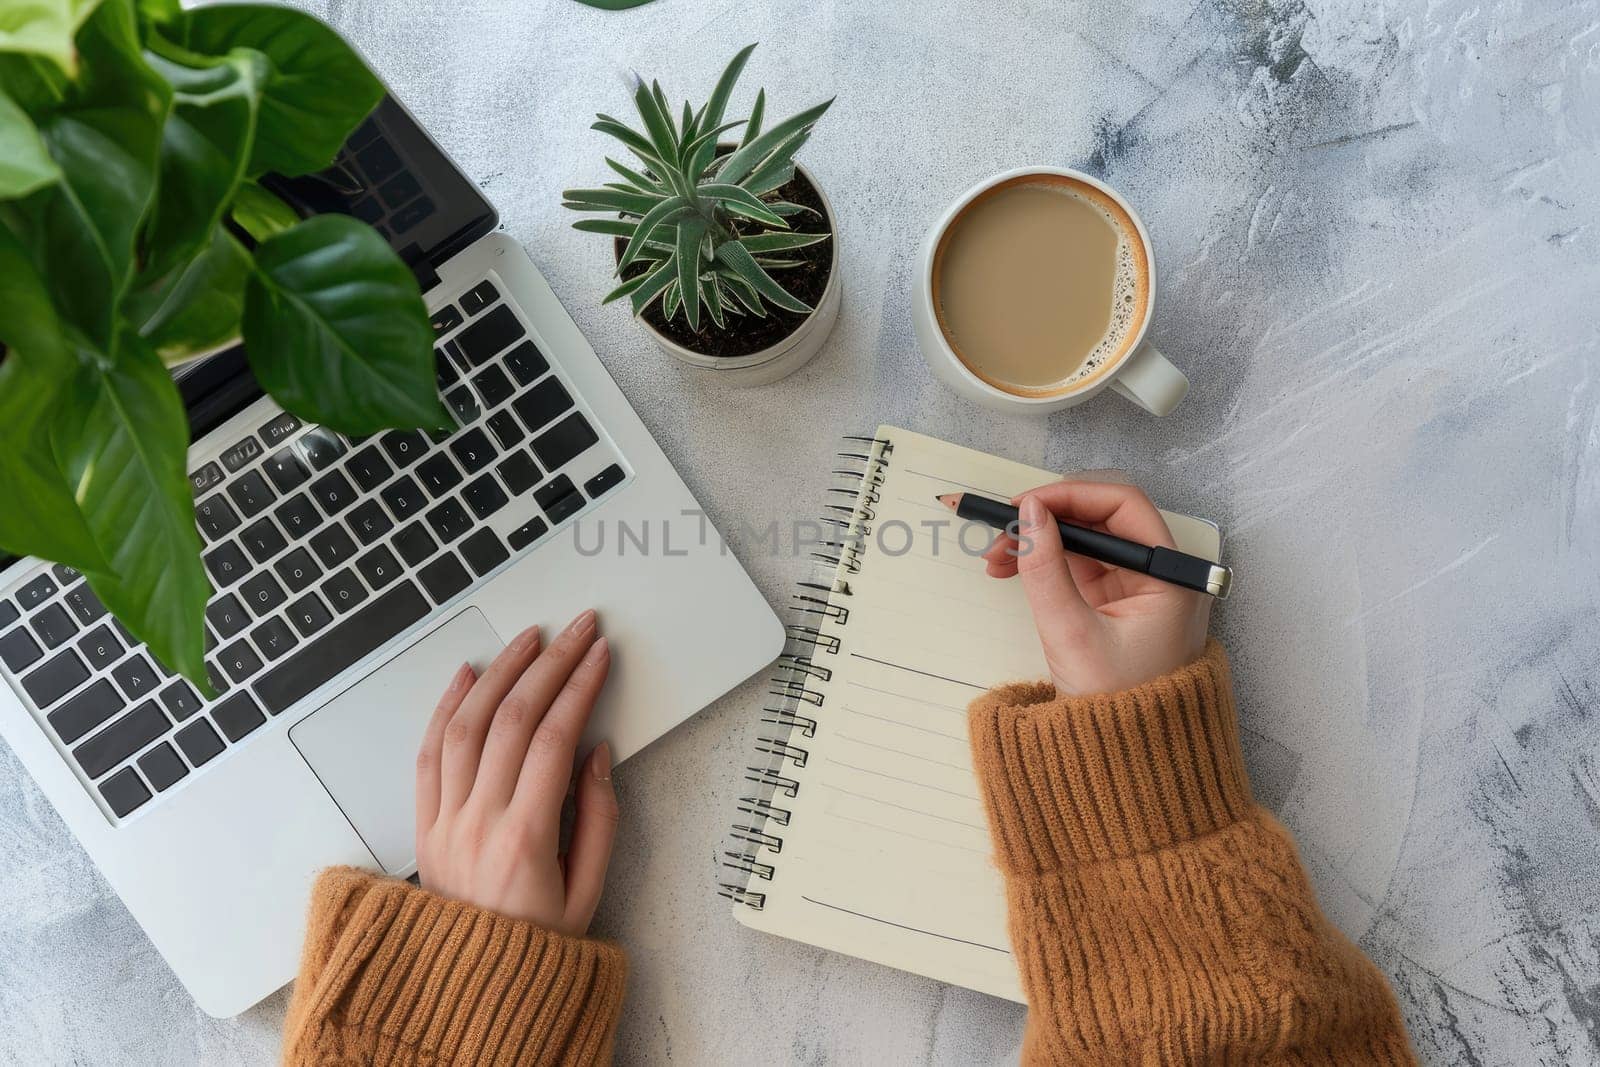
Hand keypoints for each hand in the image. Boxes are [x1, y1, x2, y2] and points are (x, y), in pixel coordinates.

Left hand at [415, 609, 618, 935]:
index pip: (553, 739)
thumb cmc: (535, 946)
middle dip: (550, 664)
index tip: (599, 655)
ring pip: (466, 725)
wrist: (471, 989)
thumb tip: (596, 753)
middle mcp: (478, 822)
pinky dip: (446, 706)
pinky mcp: (424, 824)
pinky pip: (429, 752)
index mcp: (525, 839)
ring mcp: (444, 821)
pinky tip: (468, 675)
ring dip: (501, 673)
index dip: (579, 687)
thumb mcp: (588, 893)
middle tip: (576, 631)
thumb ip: (598, 819)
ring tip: (528, 639)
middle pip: (512, 719)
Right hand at [982, 478, 1210, 695]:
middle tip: (1002, 528)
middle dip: (1047, 519)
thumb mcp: (1071, 634)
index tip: (1025, 503)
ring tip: (996, 557)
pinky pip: (1079, 564)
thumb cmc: (1115, 706)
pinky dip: (1046, 562)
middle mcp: (1160, 574)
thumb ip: (1046, 569)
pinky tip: (1011, 569)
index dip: (1070, 495)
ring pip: (1086, 539)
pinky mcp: (1117, 601)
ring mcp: (1138, 587)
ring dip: (1040, 540)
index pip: (1123, 506)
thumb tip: (1027, 514)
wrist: (1125, 760)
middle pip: (1102, 518)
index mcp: (1169, 577)